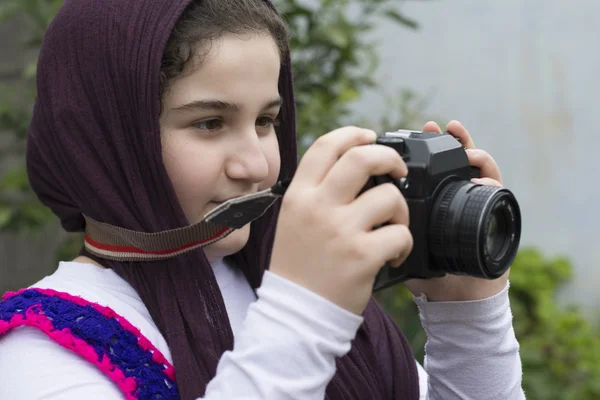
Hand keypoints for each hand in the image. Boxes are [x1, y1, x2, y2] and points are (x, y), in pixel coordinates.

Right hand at [269, 126, 412, 314]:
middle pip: (363, 158)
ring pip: (390, 196)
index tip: (371, 136)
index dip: (354, 134)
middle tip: (399, 169)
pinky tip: (393, 255)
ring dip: (401, 211)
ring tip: (393, 227)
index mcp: (299, 195)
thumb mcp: (293, 220)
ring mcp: (340, 230)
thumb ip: (317, 193)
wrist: (296, 313)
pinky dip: (404, 244)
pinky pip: (401, 234)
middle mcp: (318, 207)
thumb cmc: (298, 266)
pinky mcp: (362, 256)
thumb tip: (354, 166)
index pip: (327, 146)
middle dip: (390, 156)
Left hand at [403, 120, 508, 301]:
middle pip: (454, 159)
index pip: (430, 166)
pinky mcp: (494, 215)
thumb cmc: (426, 274)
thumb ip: (386, 226)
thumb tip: (359, 206)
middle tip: (437, 126)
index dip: (426, 146)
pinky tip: (482, 180)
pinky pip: (497, 191)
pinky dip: (491, 181)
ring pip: (477, 169)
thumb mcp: (400, 245)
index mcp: (432, 201)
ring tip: (462, 145)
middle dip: (448, 140)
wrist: (457, 299)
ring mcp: (476, 203)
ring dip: (472, 153)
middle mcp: (455, 197)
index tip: (418, 130)